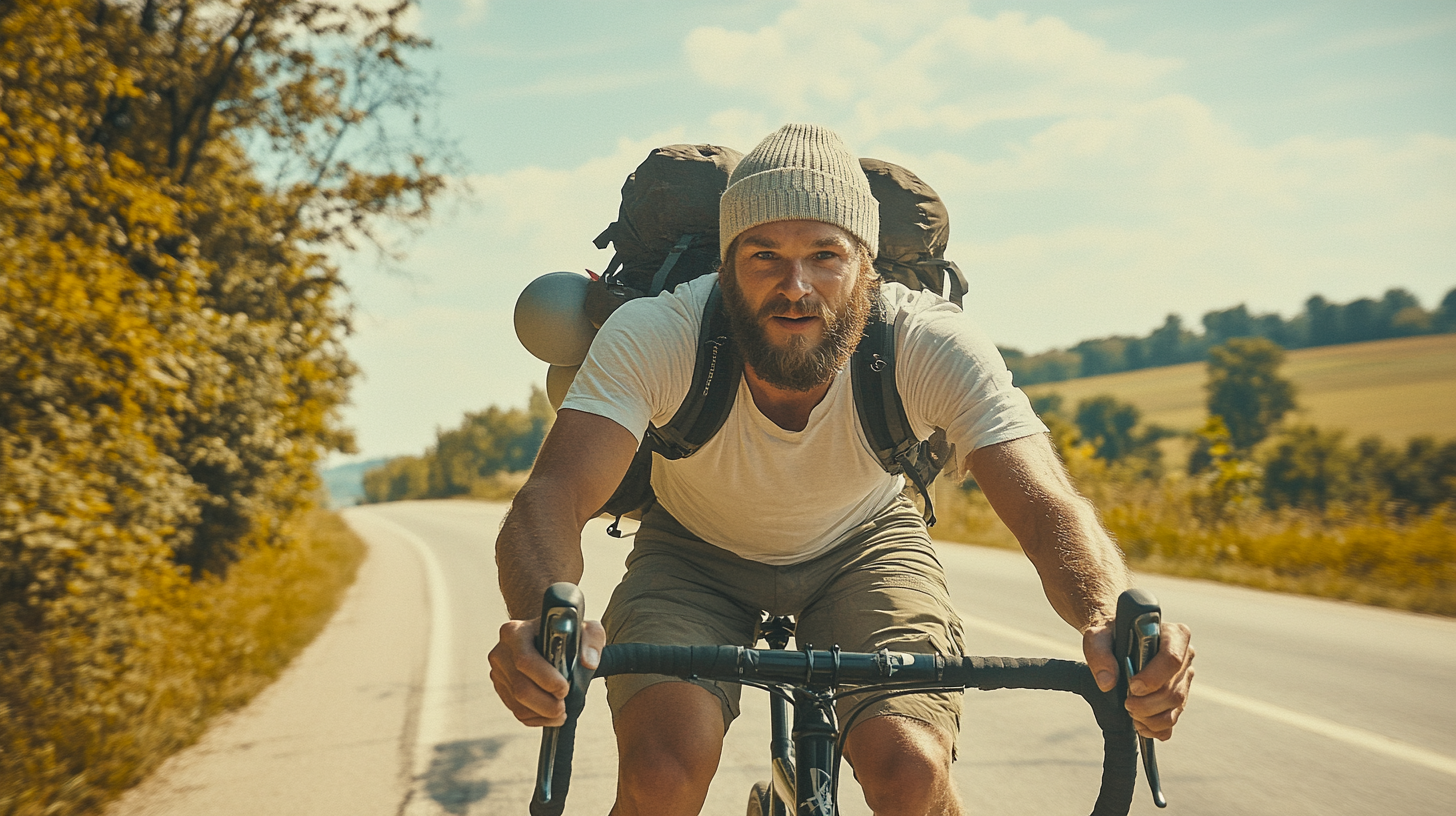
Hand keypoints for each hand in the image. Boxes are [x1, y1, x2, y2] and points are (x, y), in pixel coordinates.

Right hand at [488, 616, 605, 726]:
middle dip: (546, 704)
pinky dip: (536, 718)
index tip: (565, 689)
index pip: (525, 661)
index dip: (546, 680)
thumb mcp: (585, 629)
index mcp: (516, 632)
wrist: (548, 636)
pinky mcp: (501, 688)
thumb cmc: (567, 632)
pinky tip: (550, 714)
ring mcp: (498, 672)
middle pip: (520, 688)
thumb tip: (588, 662)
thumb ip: (591, 641)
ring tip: (561, 712)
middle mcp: (502, 652)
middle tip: (564, 708)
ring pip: (517, 704)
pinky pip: (516, 711)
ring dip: (543, 714)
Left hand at [1082, 620, 1194, 740]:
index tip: (1133, 687)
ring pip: (1176, 706)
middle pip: (1174, 689)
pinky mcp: (1178, 697)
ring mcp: (1184, 678)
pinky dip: (1156, 728)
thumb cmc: (1110, 636)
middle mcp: (1185, 656)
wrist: (1115, 643)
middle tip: (1127, 704)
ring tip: (1131, 713)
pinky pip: (1173, 720)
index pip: (1172, 659)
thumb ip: (1099, 654)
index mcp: (1173, 634)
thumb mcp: (1098, 637)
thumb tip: (1107, 683)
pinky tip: (1140, 724)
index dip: (1153, 678)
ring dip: (1151, 717)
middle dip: (1148, 703)